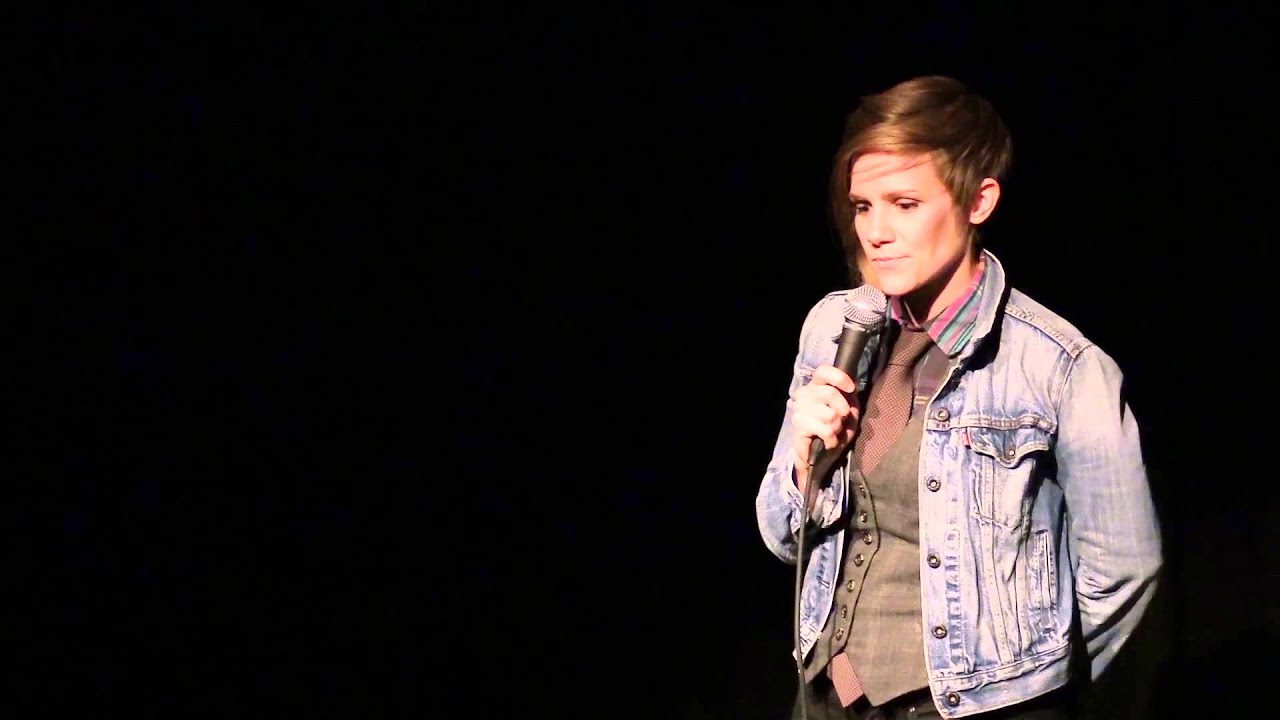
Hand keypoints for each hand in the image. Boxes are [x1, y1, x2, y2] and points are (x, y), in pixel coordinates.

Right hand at [792, 365, 860, 495]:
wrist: (817, 452)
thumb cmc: (834, 426)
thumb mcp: (848, 410)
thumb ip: (850, 399)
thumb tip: (851, 395)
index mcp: (817, 385)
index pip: (823, 371)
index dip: (839, 378)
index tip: (851, 389)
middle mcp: (805, 393)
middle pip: (830, 393)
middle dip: (843, 410)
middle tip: (842, 419)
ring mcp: (799, 409)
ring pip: (830, 414)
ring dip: (837, 427)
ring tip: (833, 431)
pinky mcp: (798, 425)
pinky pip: (825, 430)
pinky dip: (832, 439)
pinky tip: (829, 441)